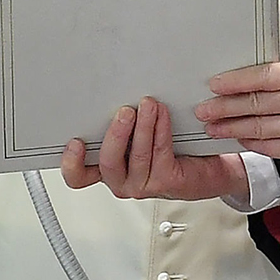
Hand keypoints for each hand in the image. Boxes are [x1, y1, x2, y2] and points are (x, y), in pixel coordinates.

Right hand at [61, 96, 248, 201]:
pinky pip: (160, 153)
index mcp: (108, 168)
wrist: (207, 167)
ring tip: (148, 105)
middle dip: (116, 134)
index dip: (71, 163)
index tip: (75, 141)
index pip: (79, 175)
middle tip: (125, 111)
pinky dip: (161, 130)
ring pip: (137, 155)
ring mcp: (143, 185)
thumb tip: (112, 94)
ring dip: (143, 126)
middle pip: (107, 163)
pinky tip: (163, 115)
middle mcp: (122, 181)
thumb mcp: (136, 134)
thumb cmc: (169, 149)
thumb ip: (121, 123)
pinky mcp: (166, 182)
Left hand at [196, 62, 279, 175]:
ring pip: (254, 126)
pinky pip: (266, 146)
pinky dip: (248, 141)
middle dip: (222, 106)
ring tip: (211, 127)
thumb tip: (256, 80)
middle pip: (252, 102)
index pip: (260, 75)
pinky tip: (236, 138)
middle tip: (204, 108)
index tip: (215, 84)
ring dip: (228, 126)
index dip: (232, 81)